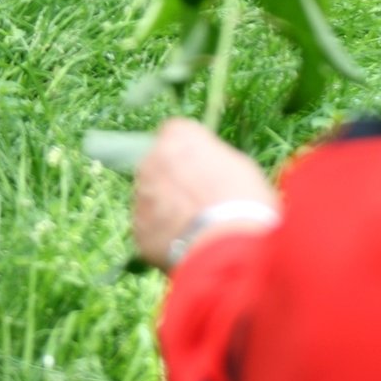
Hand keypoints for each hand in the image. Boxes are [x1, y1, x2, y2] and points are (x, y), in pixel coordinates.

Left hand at [132, 118, 278, 270]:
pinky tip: (186, 244)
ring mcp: (141, 197)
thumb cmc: (243, 200)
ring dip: (165, 207)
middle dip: (173, 179)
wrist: (228, 248)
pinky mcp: (137, 231)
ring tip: (194, 227)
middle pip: (158, 165)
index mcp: (178, 136)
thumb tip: (206, 168)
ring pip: (151, 197)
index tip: (202, 165)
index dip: (189, 151)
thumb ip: (210, 159)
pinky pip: (150, 228)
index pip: (175, 133)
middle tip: (198, 199)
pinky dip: (163, 235)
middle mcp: (151, 160)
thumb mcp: (236, 165)